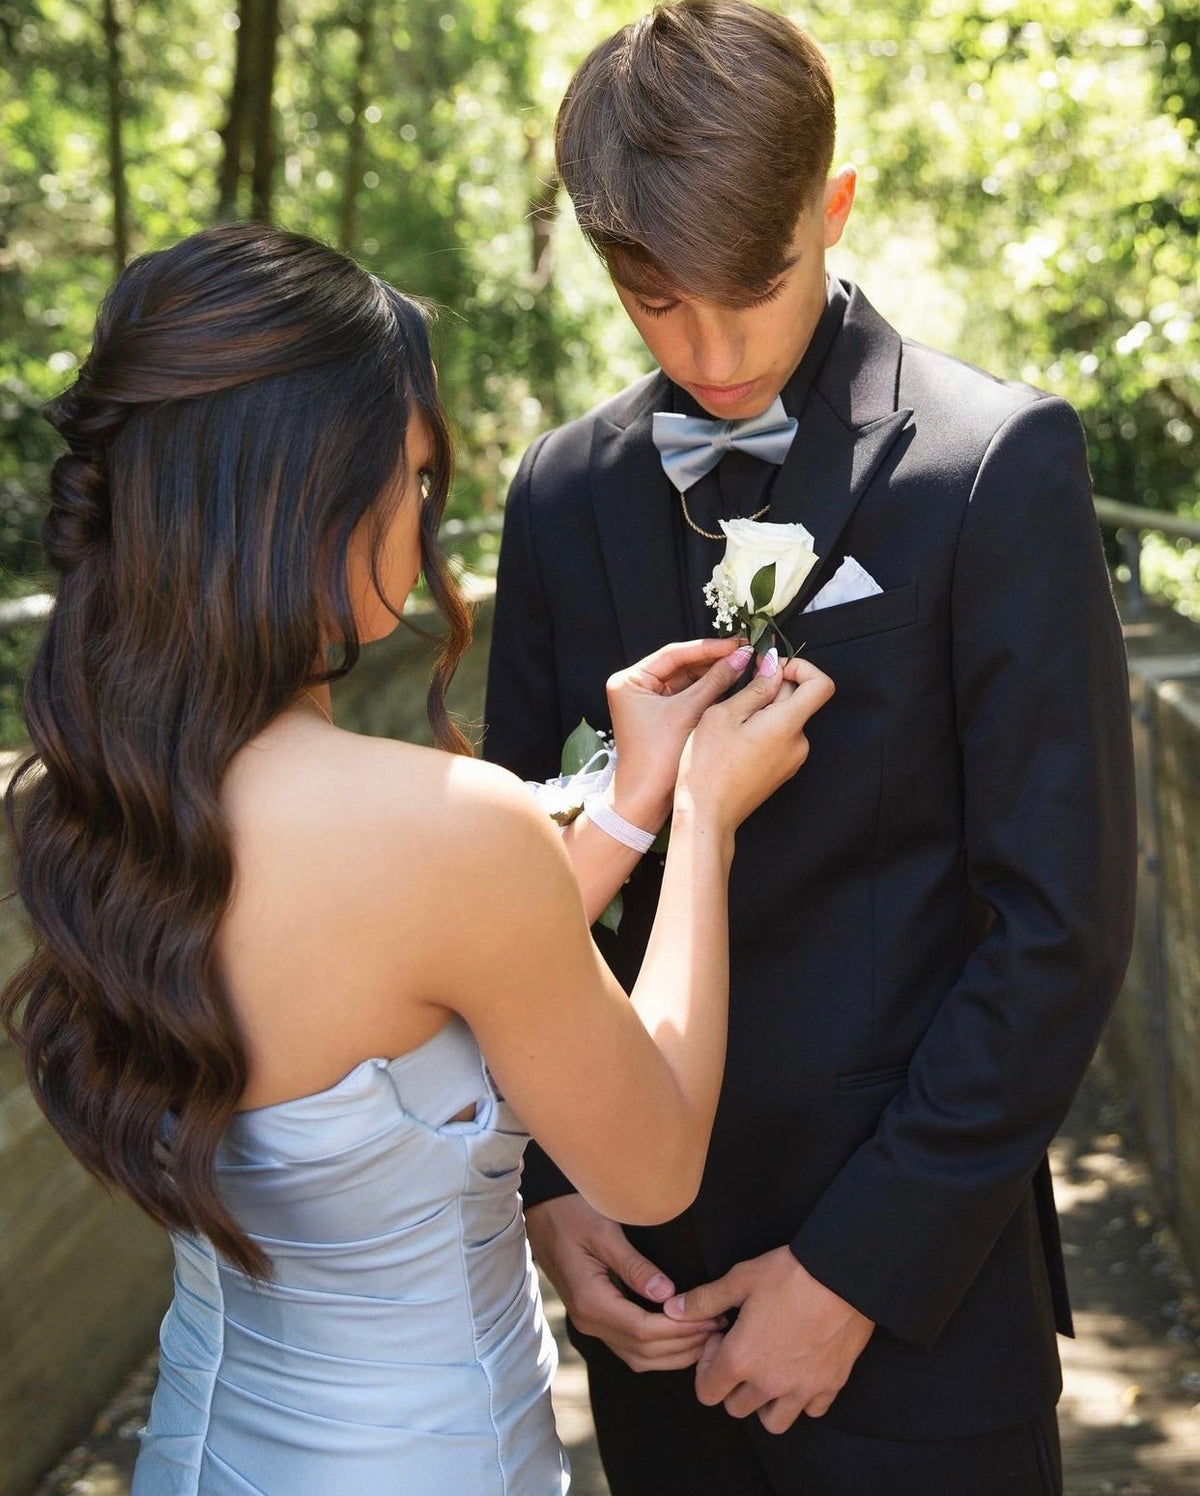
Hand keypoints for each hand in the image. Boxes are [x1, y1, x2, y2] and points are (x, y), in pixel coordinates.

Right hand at [525, 1193, 724, 1372]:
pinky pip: (629, 1346)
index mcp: (590, 1300)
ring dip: (673, 1353)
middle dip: (684, 1345)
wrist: (540, 1211)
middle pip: (643, 1350)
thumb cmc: (570, 1212)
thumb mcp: (604, 1230)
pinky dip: (658, 1349)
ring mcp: (589, 1322)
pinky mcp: (594, 1317)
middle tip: (719, 1330)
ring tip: (708, 1337)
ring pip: (637, 1356)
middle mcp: (589, 1320)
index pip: (643, 1330)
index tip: (711, 1318)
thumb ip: (634, 1265)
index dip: (680, 1330)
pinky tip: (681, 1336)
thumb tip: (667, 1295)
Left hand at [605, 637, 749, 830]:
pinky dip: (710, 691)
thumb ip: (715, 681)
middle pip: (681, 666)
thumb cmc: (657, 757)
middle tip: (745, 652)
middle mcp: (635, 687)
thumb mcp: (687, 712)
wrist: (645, 799)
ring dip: (715, 675)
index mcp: (629, 681)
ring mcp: (649, 702)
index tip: (737, 643)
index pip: (674, 654)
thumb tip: (741, 656)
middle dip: (714, 661)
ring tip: (745, 665)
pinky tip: (734, 684)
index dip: (708, 648)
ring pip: (688, 681)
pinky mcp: (662, 716)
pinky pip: (689, 696)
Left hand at [663, 1246, 873, 1432]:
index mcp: (741, 1359)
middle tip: (743, 1350)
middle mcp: (769, 1384)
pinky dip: (803, 1399)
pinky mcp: (831, 1386)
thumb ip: (704, 1301)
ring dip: (765, 1402)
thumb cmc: (789, 1274)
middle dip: (732, 1384)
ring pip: (773, 1421)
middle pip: (736, 1408)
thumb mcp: (739, 1280)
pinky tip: (800, 1369)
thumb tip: (673, 1309)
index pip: (707, 1392)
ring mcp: (802, 1390)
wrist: (844, 1274)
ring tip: (769, 1369)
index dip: (706, 1368)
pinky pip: (811, 1410)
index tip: (720, 1340)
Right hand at [678, 652, 834, 833]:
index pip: (821, 684)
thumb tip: (773, 665)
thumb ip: (755, 688)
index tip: (770, 668)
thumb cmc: (709, 765)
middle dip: (771, 687)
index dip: (800, 667)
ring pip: (785, 718)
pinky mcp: (782, 770)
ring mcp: (792, 759)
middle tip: (736, 692)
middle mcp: (799, 742)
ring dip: (763, 709)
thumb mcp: (724, 715)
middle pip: (799, 699)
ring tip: (730, 721)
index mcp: (788, 724)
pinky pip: (779, 737)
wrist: (708, 814)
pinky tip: (734, 739)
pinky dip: (761, 728)